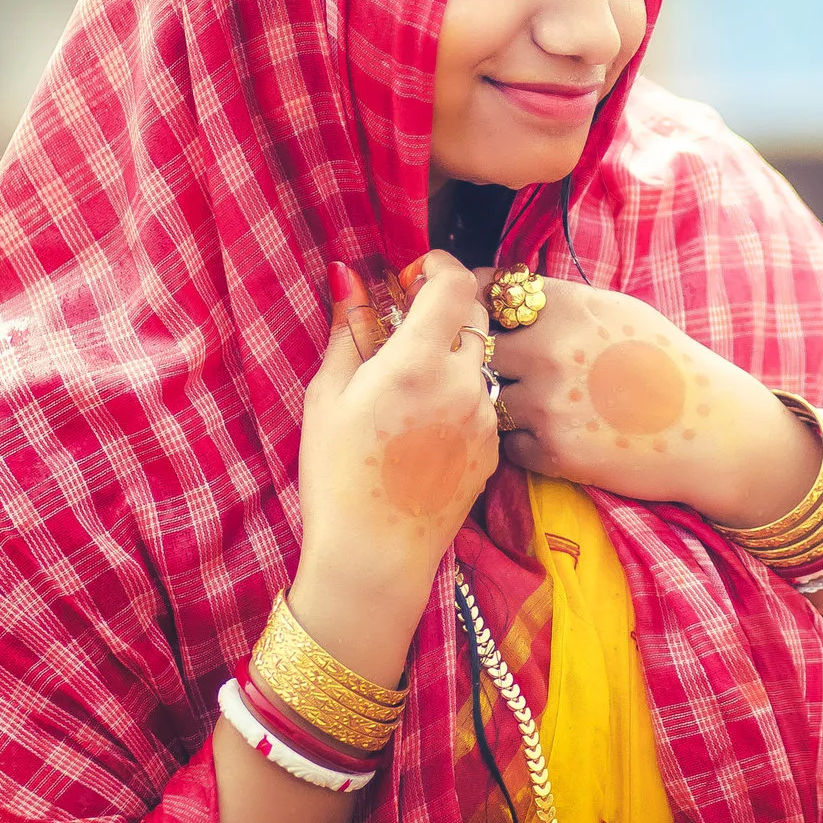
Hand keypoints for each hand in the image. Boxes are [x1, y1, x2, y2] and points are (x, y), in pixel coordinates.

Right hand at [296, 251, 501, 595]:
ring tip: (412, 383)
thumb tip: (349, 276)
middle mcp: (463, 382)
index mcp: (419, 362)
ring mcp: (485, 417)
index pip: (455, 283)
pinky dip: (460, 394)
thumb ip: (348, 330)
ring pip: (481, 360)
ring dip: (454, 353)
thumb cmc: (338, 476)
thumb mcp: (327, 397)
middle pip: (475, 315)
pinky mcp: (495, 448)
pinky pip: (483, 401)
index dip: (438, 266)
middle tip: (409, 323)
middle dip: (445, 307)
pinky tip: (425, 423)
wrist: (375, 556)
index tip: (415, 273)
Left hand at [476, 270, 820, 527]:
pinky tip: (561, 435)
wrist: (711, 429)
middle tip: (508, 368)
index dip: (476, 302)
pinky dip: (525, 441)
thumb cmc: (666, 365)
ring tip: (543, 405)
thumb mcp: (618, 311)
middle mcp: (551, 348)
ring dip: (502, 401)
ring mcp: (548, 402)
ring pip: (488, 397)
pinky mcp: (553, 451)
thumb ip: (559, 302)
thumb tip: (503, 292)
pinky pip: (510, 443)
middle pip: (477, 346)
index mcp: (567, 306)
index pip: (487, 290)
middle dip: (484, 356)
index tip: (481, 315)